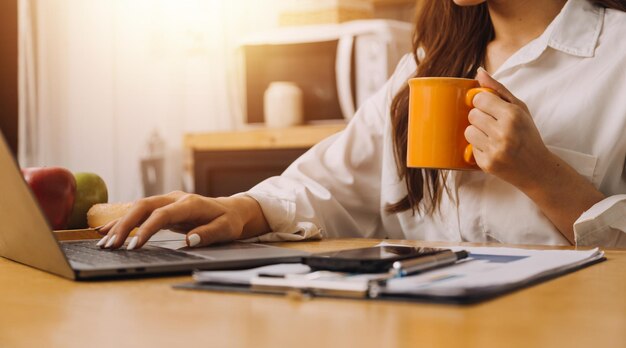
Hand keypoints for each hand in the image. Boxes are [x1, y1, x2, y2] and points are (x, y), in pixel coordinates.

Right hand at [97, 191, 268, 249]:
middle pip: (143, 207)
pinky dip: (124, 222)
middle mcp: (175, 199)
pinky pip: (140, 213)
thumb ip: (209, 233)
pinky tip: (107, 231)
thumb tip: (189, 240)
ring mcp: (167, 202)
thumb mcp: (226, 229)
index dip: (147, 229)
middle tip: (111, 245)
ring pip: (137, 208)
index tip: (134, 246)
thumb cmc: (229, 220)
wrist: (231, 209)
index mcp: (189, 203)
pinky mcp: (162, 208)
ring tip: (104, 242)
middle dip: (125, 225)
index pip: (162, 214)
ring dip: (120, 224)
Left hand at [464, 68, 552, 188]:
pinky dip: (479, 148)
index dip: (483, 103)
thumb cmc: (527, 134)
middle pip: (472, 115)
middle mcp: (503, 132)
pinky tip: (493, 149)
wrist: (537, 168)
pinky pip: (470, 148)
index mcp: (512, 115)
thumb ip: (498, 89)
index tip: (490, 108)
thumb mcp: (520, 108)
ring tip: (491, 137)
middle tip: (493, 125)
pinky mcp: (487, 163)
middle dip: (480, 118)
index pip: (479, 99)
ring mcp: (494, 149)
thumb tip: (479, 72)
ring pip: (468, 131)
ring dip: (477, 133)